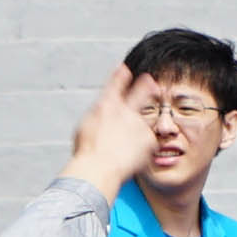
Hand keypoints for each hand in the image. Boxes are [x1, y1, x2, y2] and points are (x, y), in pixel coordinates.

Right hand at [62, 63, 154, 194]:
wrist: (99, 168)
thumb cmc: (87, 152)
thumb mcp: (85, 127)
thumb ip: (98, 116)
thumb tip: (102, 111)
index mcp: (106, 105)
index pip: (115, 85)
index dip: (121, 76)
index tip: (125, 69)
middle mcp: (124, 110)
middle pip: (140, 93)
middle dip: (146, 86)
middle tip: (151, 81)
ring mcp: (139, 124)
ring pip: (143, 123)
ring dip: (139, 129)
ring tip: (126, 143)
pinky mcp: (149, 139)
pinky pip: (147, 143)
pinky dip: (139, 150)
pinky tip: (127, 158)